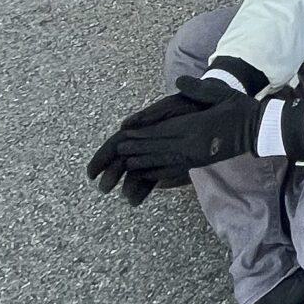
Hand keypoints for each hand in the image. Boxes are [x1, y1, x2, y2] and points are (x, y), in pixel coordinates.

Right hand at [87, 87, 211, 203]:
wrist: (212, 107)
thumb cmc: (189, 103)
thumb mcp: (171, 106)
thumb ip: (149, 115)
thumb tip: (124, 127)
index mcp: (142, 126)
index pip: (116, 143)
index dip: (102, 158)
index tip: (90, 173)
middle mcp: (145, 140)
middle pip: (123, 160)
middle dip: (112, 174)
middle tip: (104, 189)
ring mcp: (156, 151)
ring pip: (136, 171)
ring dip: (130, 185)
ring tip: (128, 199)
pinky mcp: (170, 159)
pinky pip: (153, 176)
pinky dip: (144, 187)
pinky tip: (137, 200)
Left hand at [109, 74, 269, 174]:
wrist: (259, 130)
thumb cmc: (240, 109)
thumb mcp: (221, 93)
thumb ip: (199, 89)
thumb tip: (179, 82)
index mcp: (196, 125)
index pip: (163, 131)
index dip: (142, 134)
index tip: (124, 134)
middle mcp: (192, 143)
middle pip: (159, 148)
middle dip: (138, 149)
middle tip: (118, 151)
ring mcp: (196, 155)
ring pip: (165, 161)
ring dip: (145, 162)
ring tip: (127, 163)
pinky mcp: (201, 162)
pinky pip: (177, 169)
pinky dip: (161, 172)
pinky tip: (150, 173)